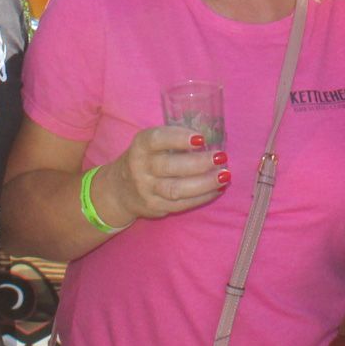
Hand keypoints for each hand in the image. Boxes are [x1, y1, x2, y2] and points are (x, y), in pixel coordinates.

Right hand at [92, 125, 230, 226]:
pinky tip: (217, 189)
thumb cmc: (145, 159)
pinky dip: (202, 197)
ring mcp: (146, 190)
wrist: (120, 190)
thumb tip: (212, 139)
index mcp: (140, 146)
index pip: (157, 140)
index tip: (201, 138)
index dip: (179, 138)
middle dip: (198, 163)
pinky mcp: (155, 207)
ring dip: (204, 183)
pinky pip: (181, 204)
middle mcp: (140, 168)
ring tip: (224, 175)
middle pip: (169, 166)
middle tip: (221, 157)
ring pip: (176, 189)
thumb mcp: (150, 144)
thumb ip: (174, 140)